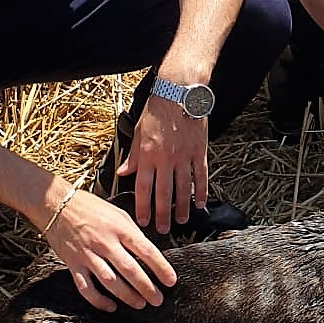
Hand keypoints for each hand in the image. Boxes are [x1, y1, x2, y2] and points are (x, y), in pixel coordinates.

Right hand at [43, 189, 176, 311]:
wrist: (56, 204)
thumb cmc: (90, 208)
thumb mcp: (118, 214)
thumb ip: (132, 233)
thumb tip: (148, 252)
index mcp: (120, 228)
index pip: (146, 250)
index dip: (161, 267)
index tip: (171, 280)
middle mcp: (105, 242)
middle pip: (130, 269)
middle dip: (146, 287)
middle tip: (158, 299)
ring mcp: (88, 254)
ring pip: (110, 281)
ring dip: (127, 296)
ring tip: (140, 304)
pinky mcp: (73, 264)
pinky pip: (86, 288)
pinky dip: (99, 300)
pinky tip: (111, 306)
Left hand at [117, 98, 209, 233]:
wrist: (178, 93)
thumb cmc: (156, 111)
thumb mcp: (138, 132)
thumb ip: (133, 156)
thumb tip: (123, 172)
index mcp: (147, 155)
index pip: (143, 188)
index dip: (143, 207)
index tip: (143, 221)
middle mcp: (165, 159)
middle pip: (163, 193)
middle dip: (162, 214)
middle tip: (163, 229)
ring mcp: (184, 156)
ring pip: (183, 188)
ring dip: (182, 207)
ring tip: (181, 220)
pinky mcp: (199, 151)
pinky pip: (200, 176)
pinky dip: (201, 191)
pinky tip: (199, 203)